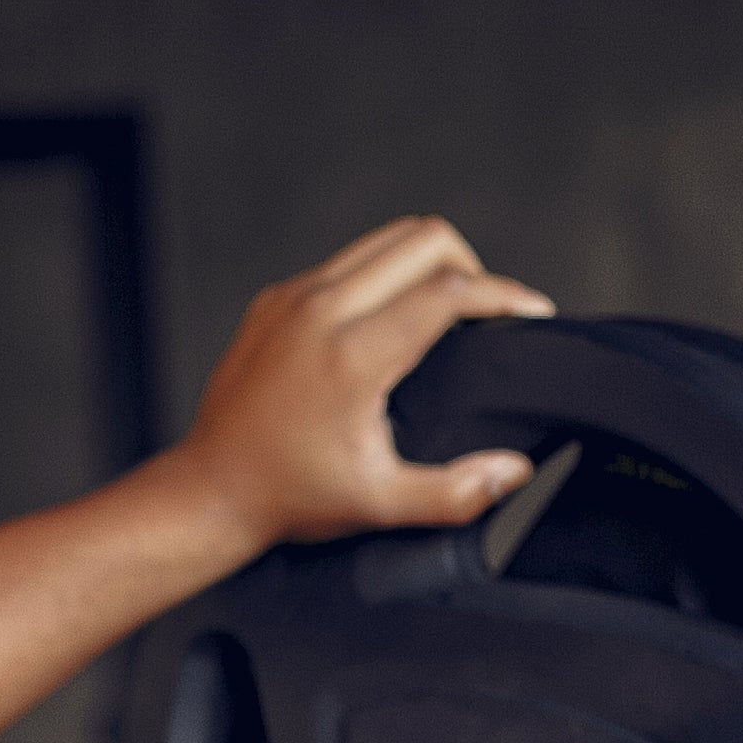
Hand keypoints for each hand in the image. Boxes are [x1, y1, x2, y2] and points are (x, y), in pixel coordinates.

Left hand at [165, 218, 556, 550]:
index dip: (504, 295)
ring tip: (445, 309)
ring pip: (384, 239)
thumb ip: (457, 492)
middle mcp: (321, 310)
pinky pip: (345, 260)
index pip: (449, 291)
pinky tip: (389, 318)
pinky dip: (382, 275)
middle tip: (487, 312)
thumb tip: (515, 472)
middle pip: (422, 239)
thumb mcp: (380, 504)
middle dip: (471, 267)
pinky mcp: (274, 299)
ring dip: (426, 262)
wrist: (210, 490)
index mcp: (352, 354)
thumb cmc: (288, 496)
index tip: (532, 312)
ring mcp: (293, 297)